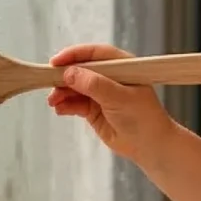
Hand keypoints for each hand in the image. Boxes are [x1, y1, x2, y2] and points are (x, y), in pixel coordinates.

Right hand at [47, 43, 175, 166]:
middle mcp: (110, 78)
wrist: (150, 146)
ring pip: (75, 88)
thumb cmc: (144, 117)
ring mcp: (101, 94)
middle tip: (49, 82)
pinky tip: (59, 108)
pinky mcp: (94, 110)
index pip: (95, 54)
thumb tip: (70, 73)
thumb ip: (94, 84)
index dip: (75, 55)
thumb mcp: (119, 97)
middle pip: (81, 70)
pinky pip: (75, 104)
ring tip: (53, 100)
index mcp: (122, 66)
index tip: (57, 61)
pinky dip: (65, 105)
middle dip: (64, 76)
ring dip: (62, 92)